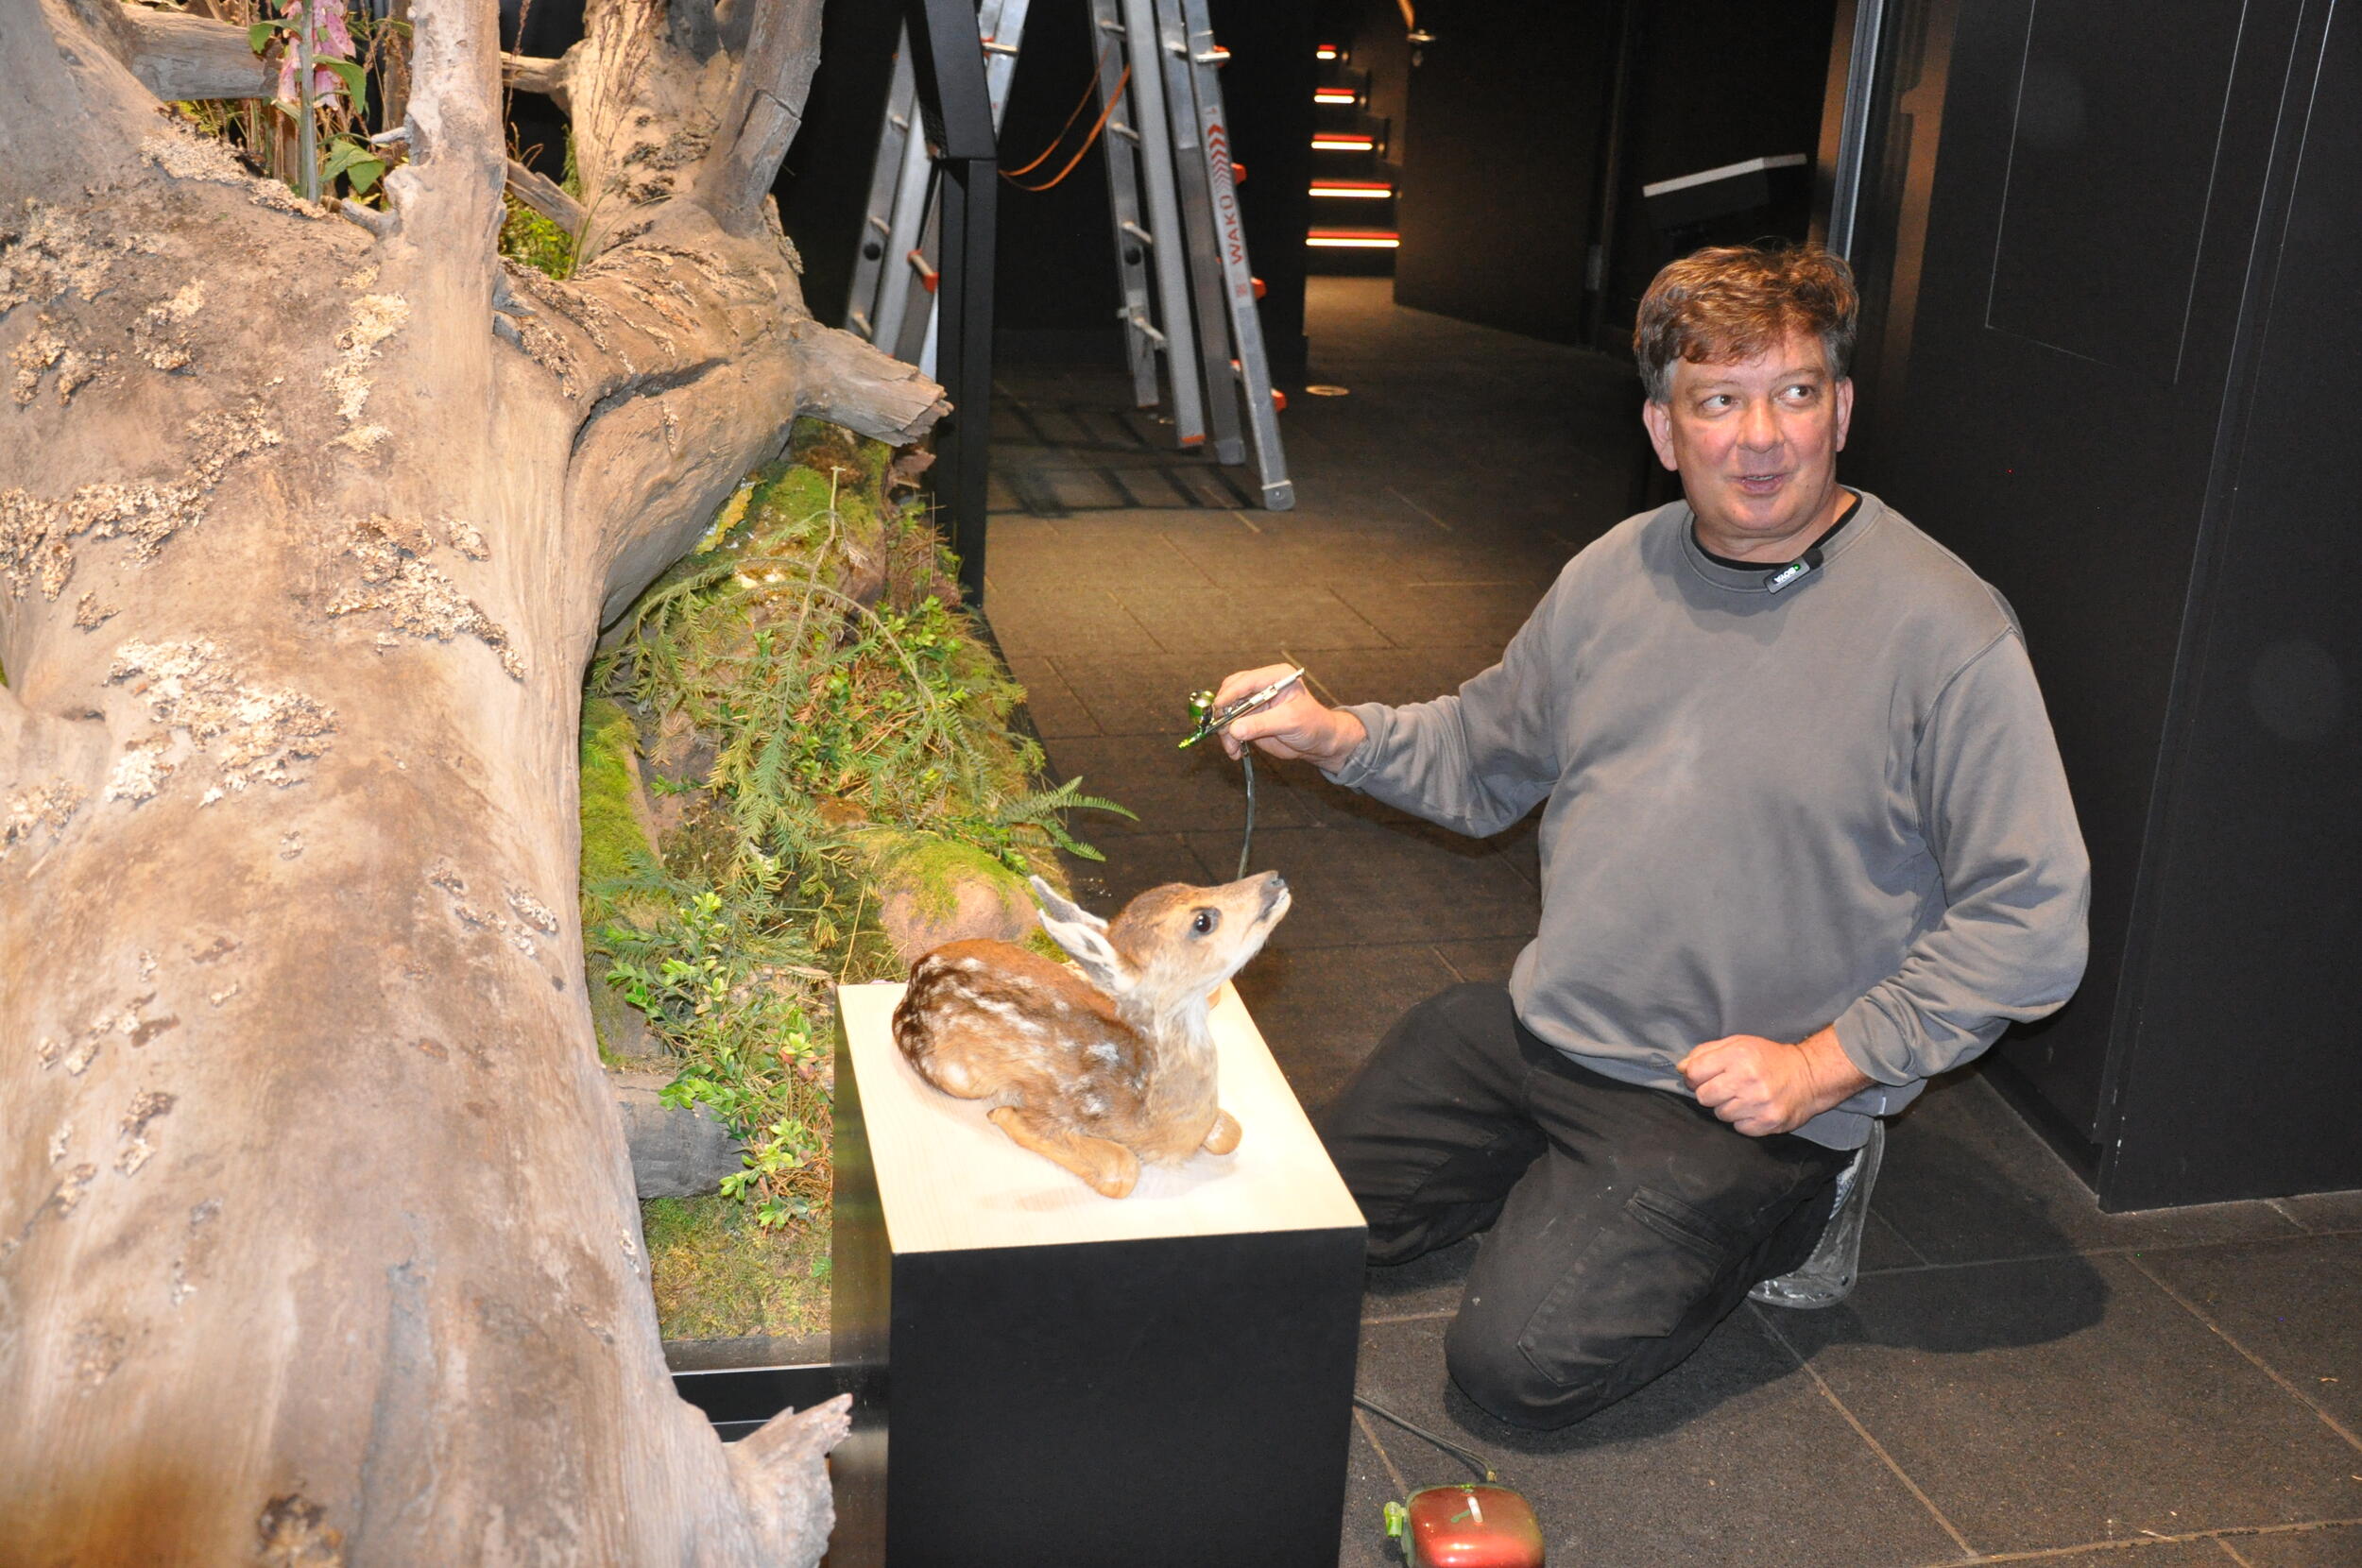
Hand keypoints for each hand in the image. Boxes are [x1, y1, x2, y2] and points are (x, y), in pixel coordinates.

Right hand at [1211, 664, 1365, 770]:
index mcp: (1275, 677)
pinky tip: (1235, 751)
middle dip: (1225, 713)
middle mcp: (1262, 687)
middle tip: (1223, 730)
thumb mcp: (1290, 721)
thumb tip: (1234, 728)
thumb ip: (1262, 723)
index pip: (1247, 680)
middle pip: (1232, 693)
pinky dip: (1229, 739)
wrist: (1319, 742)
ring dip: (1225, 730)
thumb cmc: (1313, 724)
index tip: (1220, 707)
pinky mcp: (1250, 719)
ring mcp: (1254, 703)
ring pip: (1228, 712)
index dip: (1231, 693)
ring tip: (1232, 748)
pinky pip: (1231, 727)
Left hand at [1676, 1027, 1873, 1136]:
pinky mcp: (1768, 1122)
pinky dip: (1743, 1121)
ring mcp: (1758, 1103)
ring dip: (1728, 1107)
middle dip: (1710, 1093)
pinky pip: (1738, 1128)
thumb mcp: (1738, 1043)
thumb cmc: (1769, 1058)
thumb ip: (1706, 1052)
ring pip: (1720, 1114)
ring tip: (1744, 1097)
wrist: (1810, 1076)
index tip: (1702, 1077)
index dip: (1694, 1077)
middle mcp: (1747, 1079)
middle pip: (1703, 1097)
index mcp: (1737, 1055)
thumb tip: (1681, 1068)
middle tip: (1726, 1088)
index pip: (1694, 1072)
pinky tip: (1754, 1109)